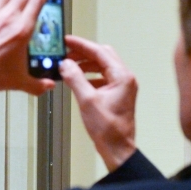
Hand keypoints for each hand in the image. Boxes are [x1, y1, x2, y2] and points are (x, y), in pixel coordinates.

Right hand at [59, 35, 137, 169]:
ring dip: (85, 64)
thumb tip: (65, 64)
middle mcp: (125, 79)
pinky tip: (78, 80)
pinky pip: (102, 77)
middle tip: (66, 52)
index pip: (100, 52)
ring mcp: (122, 86)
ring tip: (69, 65)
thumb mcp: (87, 101)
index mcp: (122, 77)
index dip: (81, 45)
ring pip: (102, 66)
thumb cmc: (108, 129)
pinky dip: (89, 75)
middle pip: (102, 56)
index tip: (67, 41)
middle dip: (83, 53)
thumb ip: (75, 79)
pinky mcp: (117, 94)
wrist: (117, 148)